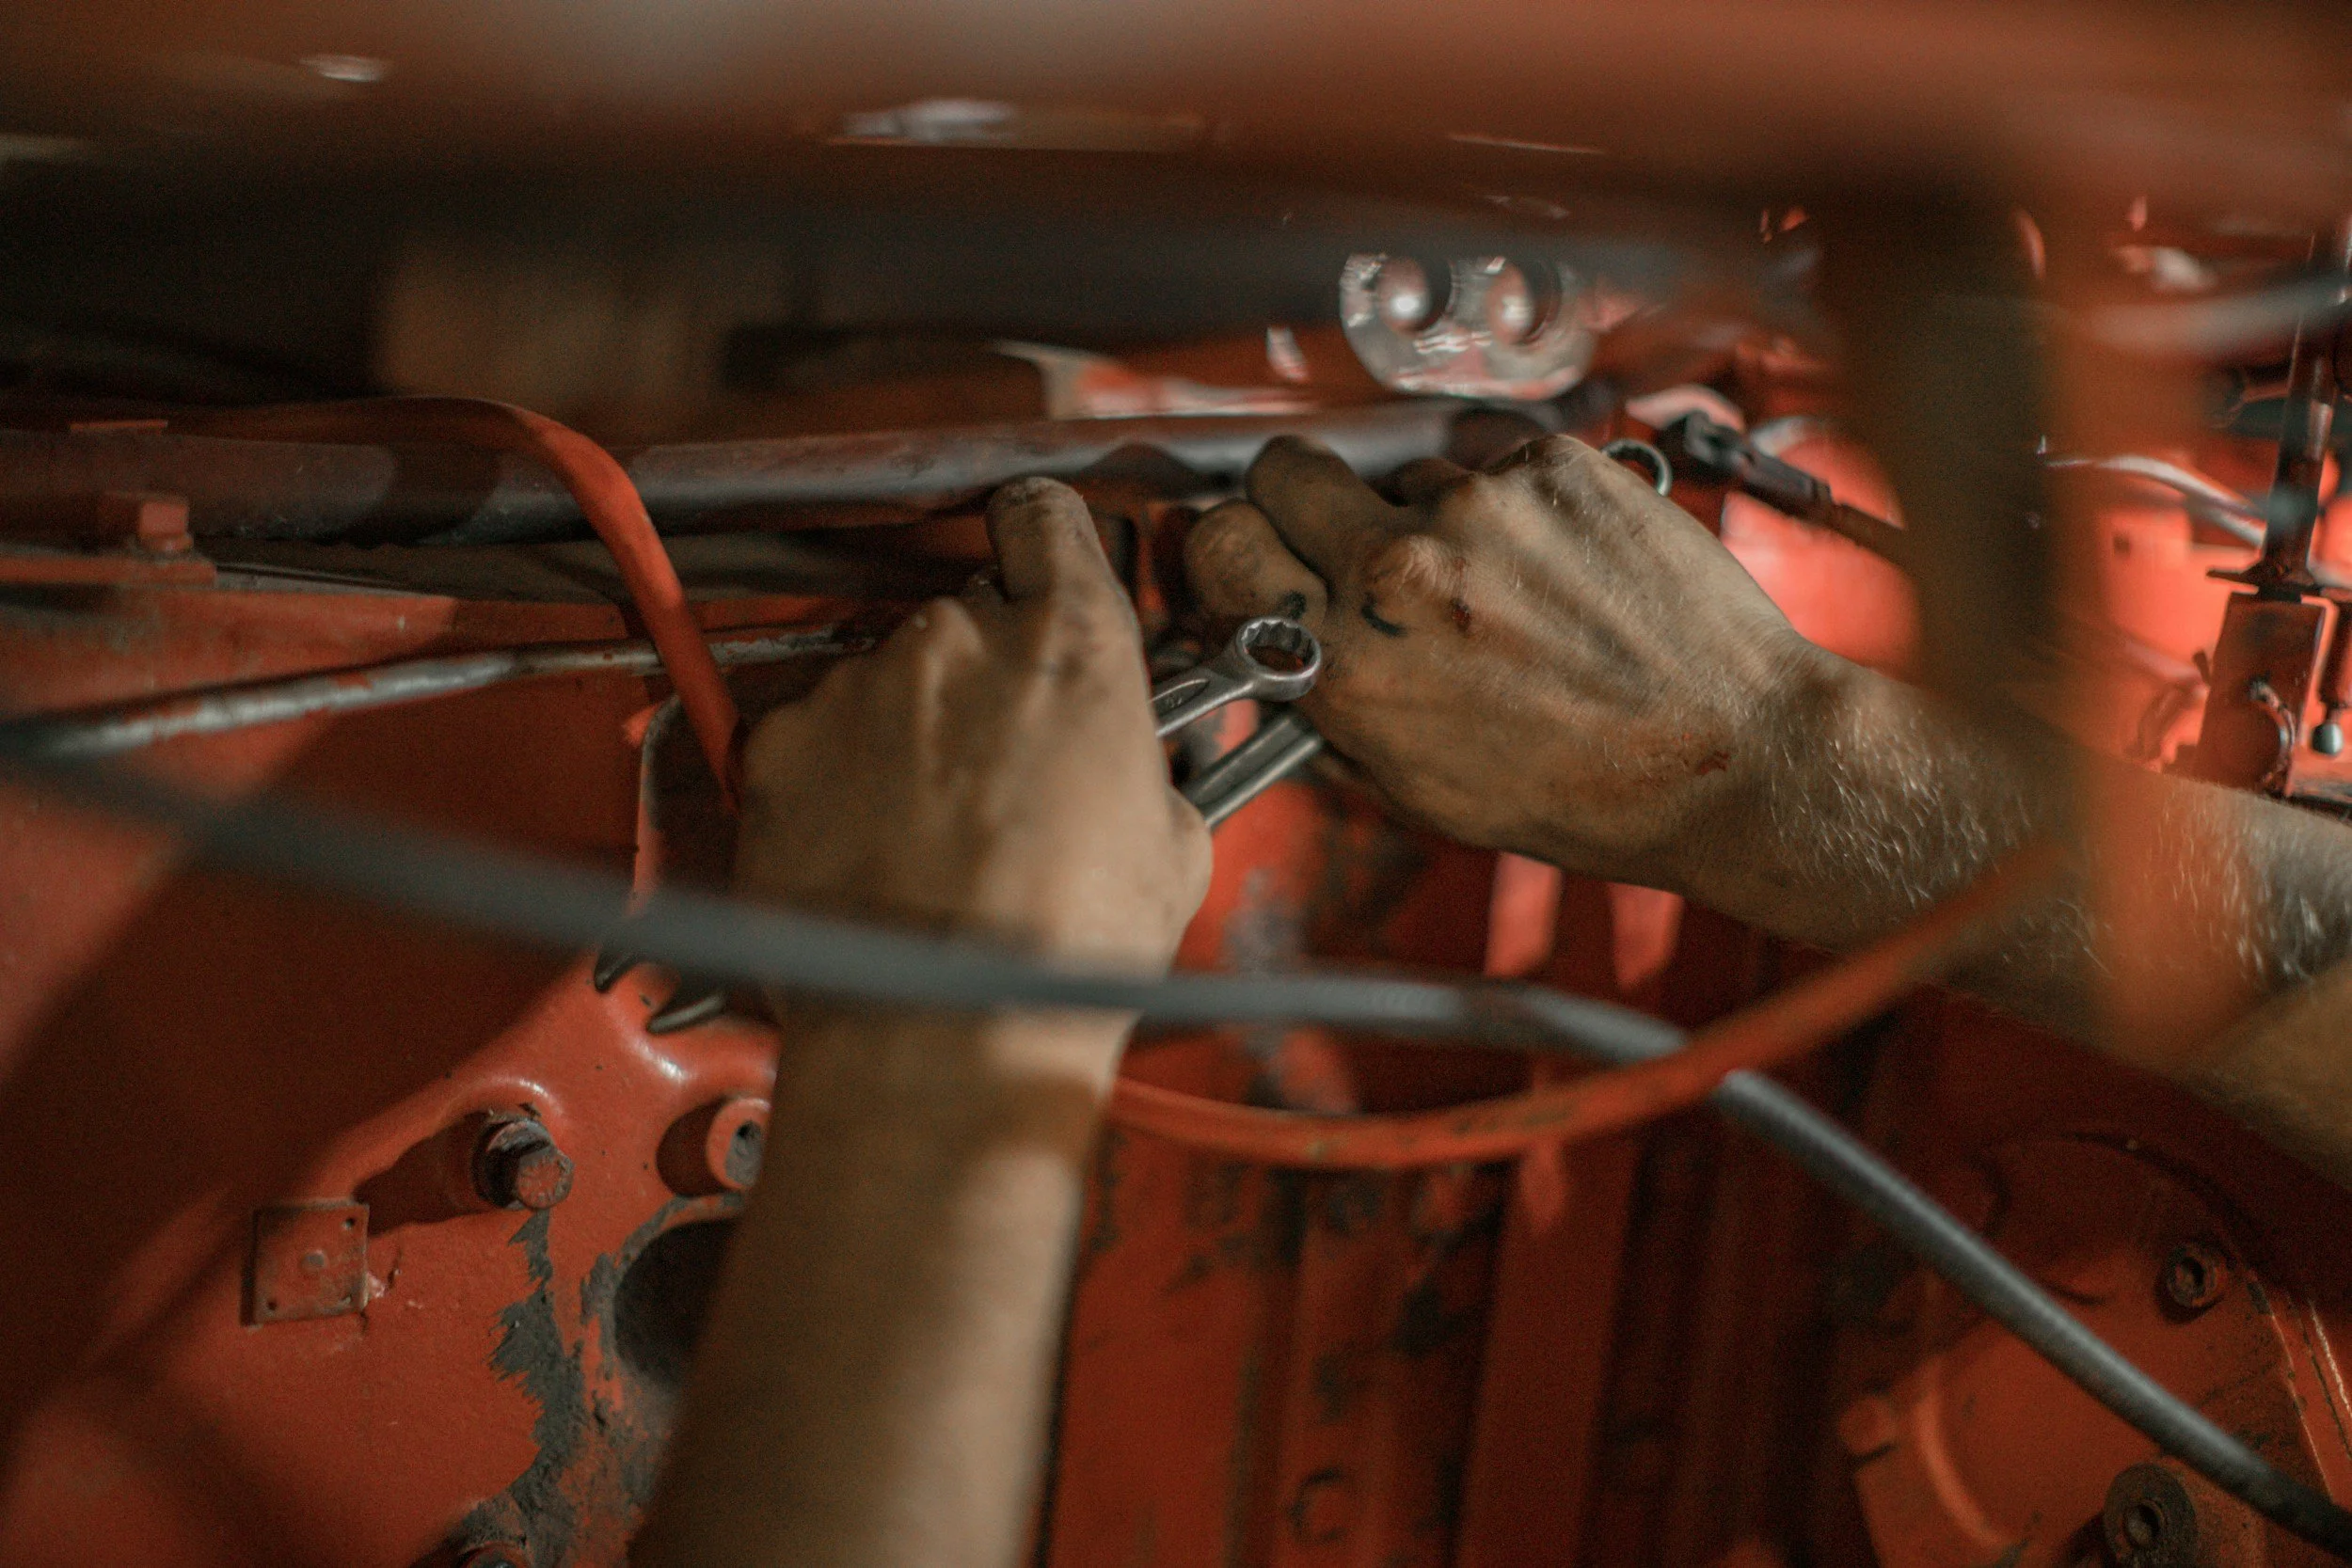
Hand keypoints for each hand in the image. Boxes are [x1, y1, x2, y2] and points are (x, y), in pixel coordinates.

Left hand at [737, 477, 1210, 974]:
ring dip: (905, 734)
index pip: (1046, 519)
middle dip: (982, 680)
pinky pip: (811, 736)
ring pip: (886, 682)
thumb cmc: (1060, 951)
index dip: (1043, 540)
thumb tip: (1135, 769)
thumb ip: (1146, 765)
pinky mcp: (780, 743)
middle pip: (964, 617)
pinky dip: (832, 778)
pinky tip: (868, 849)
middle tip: (1000, 769)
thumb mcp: (1173, 847)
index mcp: (1070, 643)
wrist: (942, 1030)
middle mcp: (956, 639)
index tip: (1039, 560)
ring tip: (930, 834)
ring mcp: (859, 686)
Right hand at [1183, 434, 1834, 886]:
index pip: (1219, 543)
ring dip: (1429, 516)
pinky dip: (1514, 506)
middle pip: (1285, 470)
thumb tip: (1282, 655)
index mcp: (1351, 660)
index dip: (1230, 549)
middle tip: (1346, 540)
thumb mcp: (1418, 787)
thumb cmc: (1588, 789)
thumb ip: (1332, 709)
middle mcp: (1401, 570)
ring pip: (1403, 472)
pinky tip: (1559, 568)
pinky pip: (1492, 463)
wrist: (1730, 753)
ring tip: (1499, 587)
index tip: (1253, 557)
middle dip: (1303, 503)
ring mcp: (1480, 505)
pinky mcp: (1552, 466)